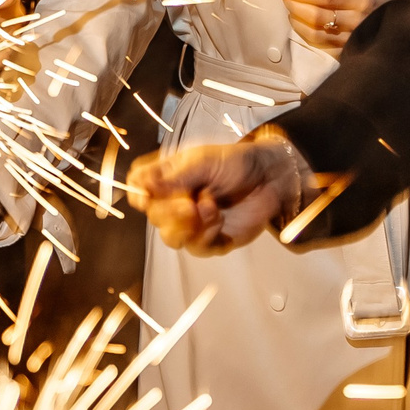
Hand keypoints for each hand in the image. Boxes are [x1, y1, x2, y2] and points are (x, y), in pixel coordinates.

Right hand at [126, 134, 310, 253]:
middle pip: (154, 217)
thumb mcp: (203, 162)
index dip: (140, 196)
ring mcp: (193, 222)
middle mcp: (175, 201)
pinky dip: (207, 236)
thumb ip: (173, 176)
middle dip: (170, 213)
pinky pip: (197, 248)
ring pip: (172, 238)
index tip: (148, 197)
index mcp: (167, 178)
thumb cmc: (236, 162)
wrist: (272, 179)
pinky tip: (219, 221)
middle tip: (190, 204)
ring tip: (211, 209)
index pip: (138, 190)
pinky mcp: (211, 239)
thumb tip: (140, 184)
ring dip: (188, 227)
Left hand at [281, 0, 404, 53]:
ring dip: (298, 22)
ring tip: (290, 10)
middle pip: (317, 17)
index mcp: (364, 0)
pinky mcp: (351, 52)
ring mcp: (353, 40)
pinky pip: (323, 47)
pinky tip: (302, 26)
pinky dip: (308, 36)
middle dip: (295, 6)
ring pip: (316, 34)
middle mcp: (357, 22)